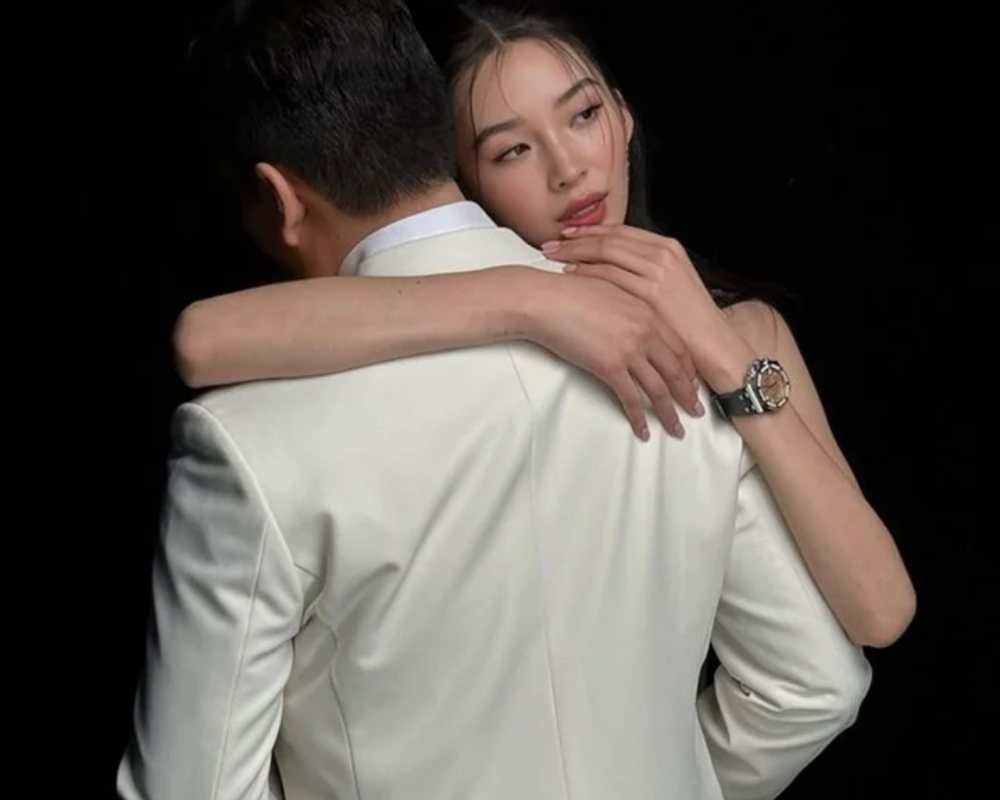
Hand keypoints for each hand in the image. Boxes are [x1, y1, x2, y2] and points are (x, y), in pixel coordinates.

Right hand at [522, 269, 704, 439]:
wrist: (546, 299)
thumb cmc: (569, 293)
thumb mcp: (610, 294)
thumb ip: (628, 311)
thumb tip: (628, 326)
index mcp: (648, 312)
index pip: (679, 346)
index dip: (688, 369)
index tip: (692, 384)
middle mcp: (645, 331)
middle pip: (676, 370)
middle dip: (688, 395)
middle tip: (695, 411)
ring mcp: (629, 349)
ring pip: (658, 389)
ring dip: (669, 413)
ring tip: (676, 429)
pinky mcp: (610, 366)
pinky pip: (630, 398)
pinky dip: (638, 417)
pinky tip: (643, 431)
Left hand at [542, 225, 754, 391]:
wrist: (713, 345)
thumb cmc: (688, 323)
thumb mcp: (670, 287)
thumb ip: (645, 272)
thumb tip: (614, 267)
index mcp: (667, 248)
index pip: (620, 231)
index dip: (590, 231)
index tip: (567, 234)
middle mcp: (662, 253)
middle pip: (608, 238)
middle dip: (576, 239)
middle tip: (549, 244)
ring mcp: (657, 271)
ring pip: (606, 253)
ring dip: (575, 252)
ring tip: (552, 256)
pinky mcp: (651, 292)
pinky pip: (610, 275)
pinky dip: (587, 272)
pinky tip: (569, 274)